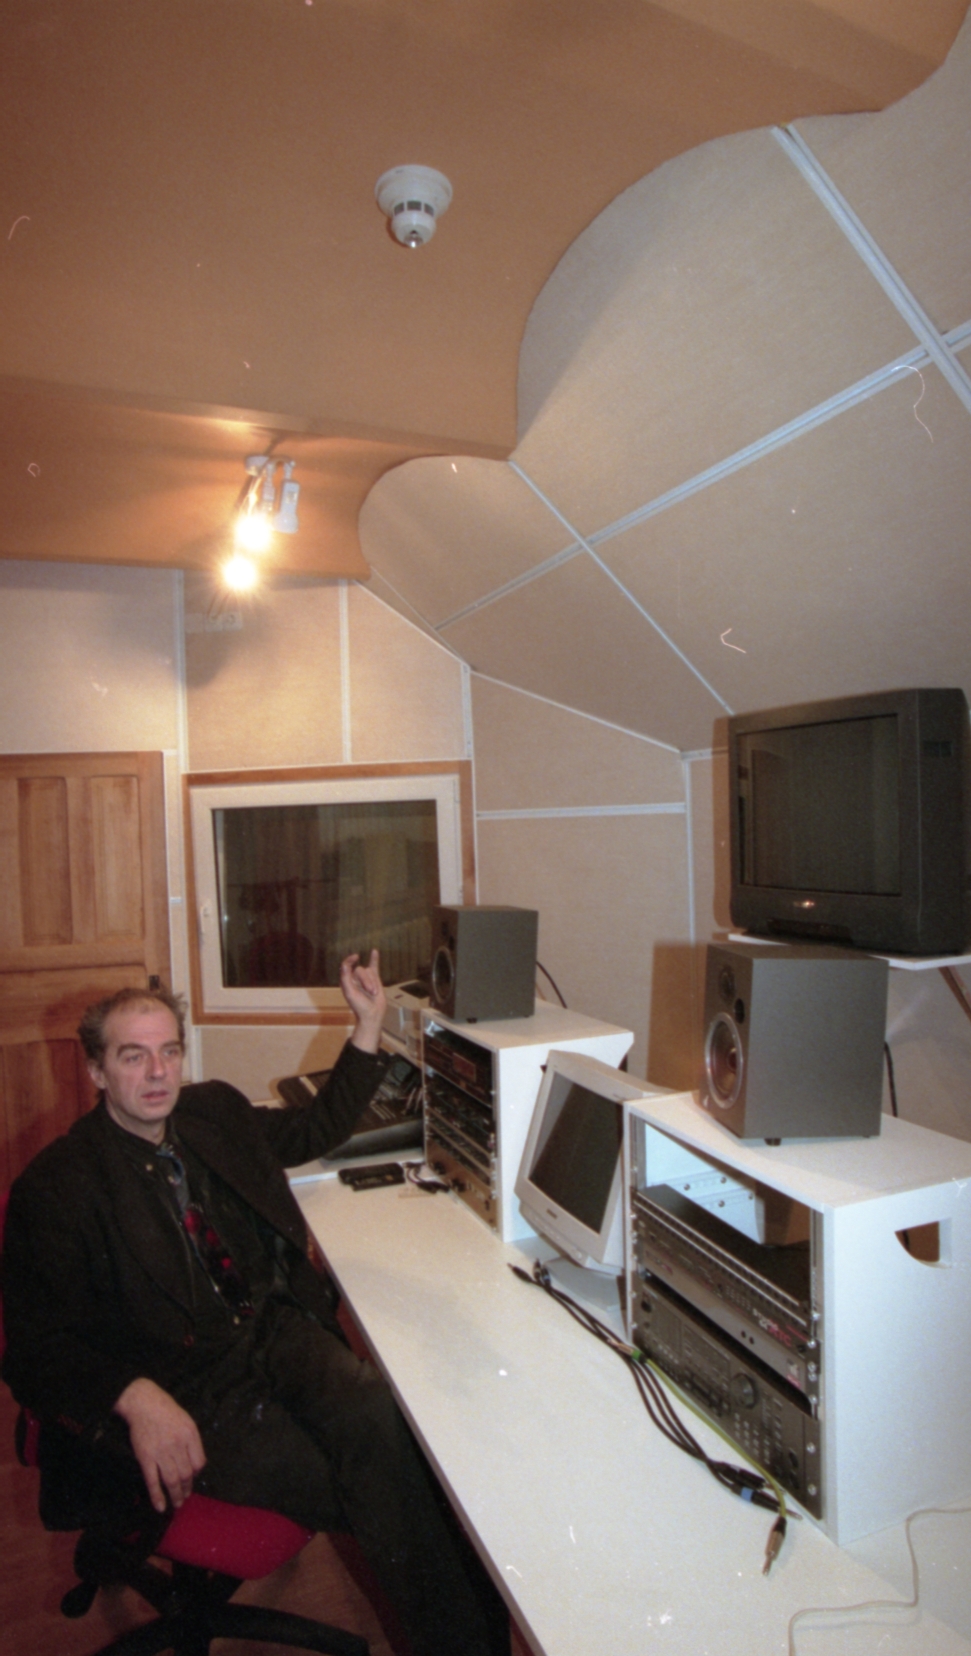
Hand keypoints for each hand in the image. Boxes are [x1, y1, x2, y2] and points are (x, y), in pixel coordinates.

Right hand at [114, 1377, 205, 1512]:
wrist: (144, 1403)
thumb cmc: (166, 1411)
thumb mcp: (187, 1421)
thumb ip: (192, 1441)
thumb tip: (195, 1465)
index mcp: (190, 1434)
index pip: (199, 1463)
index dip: (196, 1474)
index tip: (191, 1478)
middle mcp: (177, 1444)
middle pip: (186, 1474)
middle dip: (186, 1489)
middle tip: (184, 1497)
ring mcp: (161, 1452)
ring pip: (172, 1480)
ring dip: (175, 1495)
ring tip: (177, 1503)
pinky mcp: (145, 1458)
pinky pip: (152, 1481)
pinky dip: (157, 1496)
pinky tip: (160, 1506)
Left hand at [340, 949, 386, 1052]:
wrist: (373, 1014)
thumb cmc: (359, 1006)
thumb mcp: (350, 992)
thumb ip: (346, 978)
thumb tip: (344, 964)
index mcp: (346, 981)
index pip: (346, 965)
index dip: (349, 960)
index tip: (356, 957)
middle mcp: (355, 978)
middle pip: (360, 970)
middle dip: (366, 981)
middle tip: (370, 992)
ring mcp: (365, 978)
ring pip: (369, 971)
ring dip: (373, 982)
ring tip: (374, 993)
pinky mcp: (375, 979)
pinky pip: (374, 966)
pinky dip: (375, 959)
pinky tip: (374, 951)